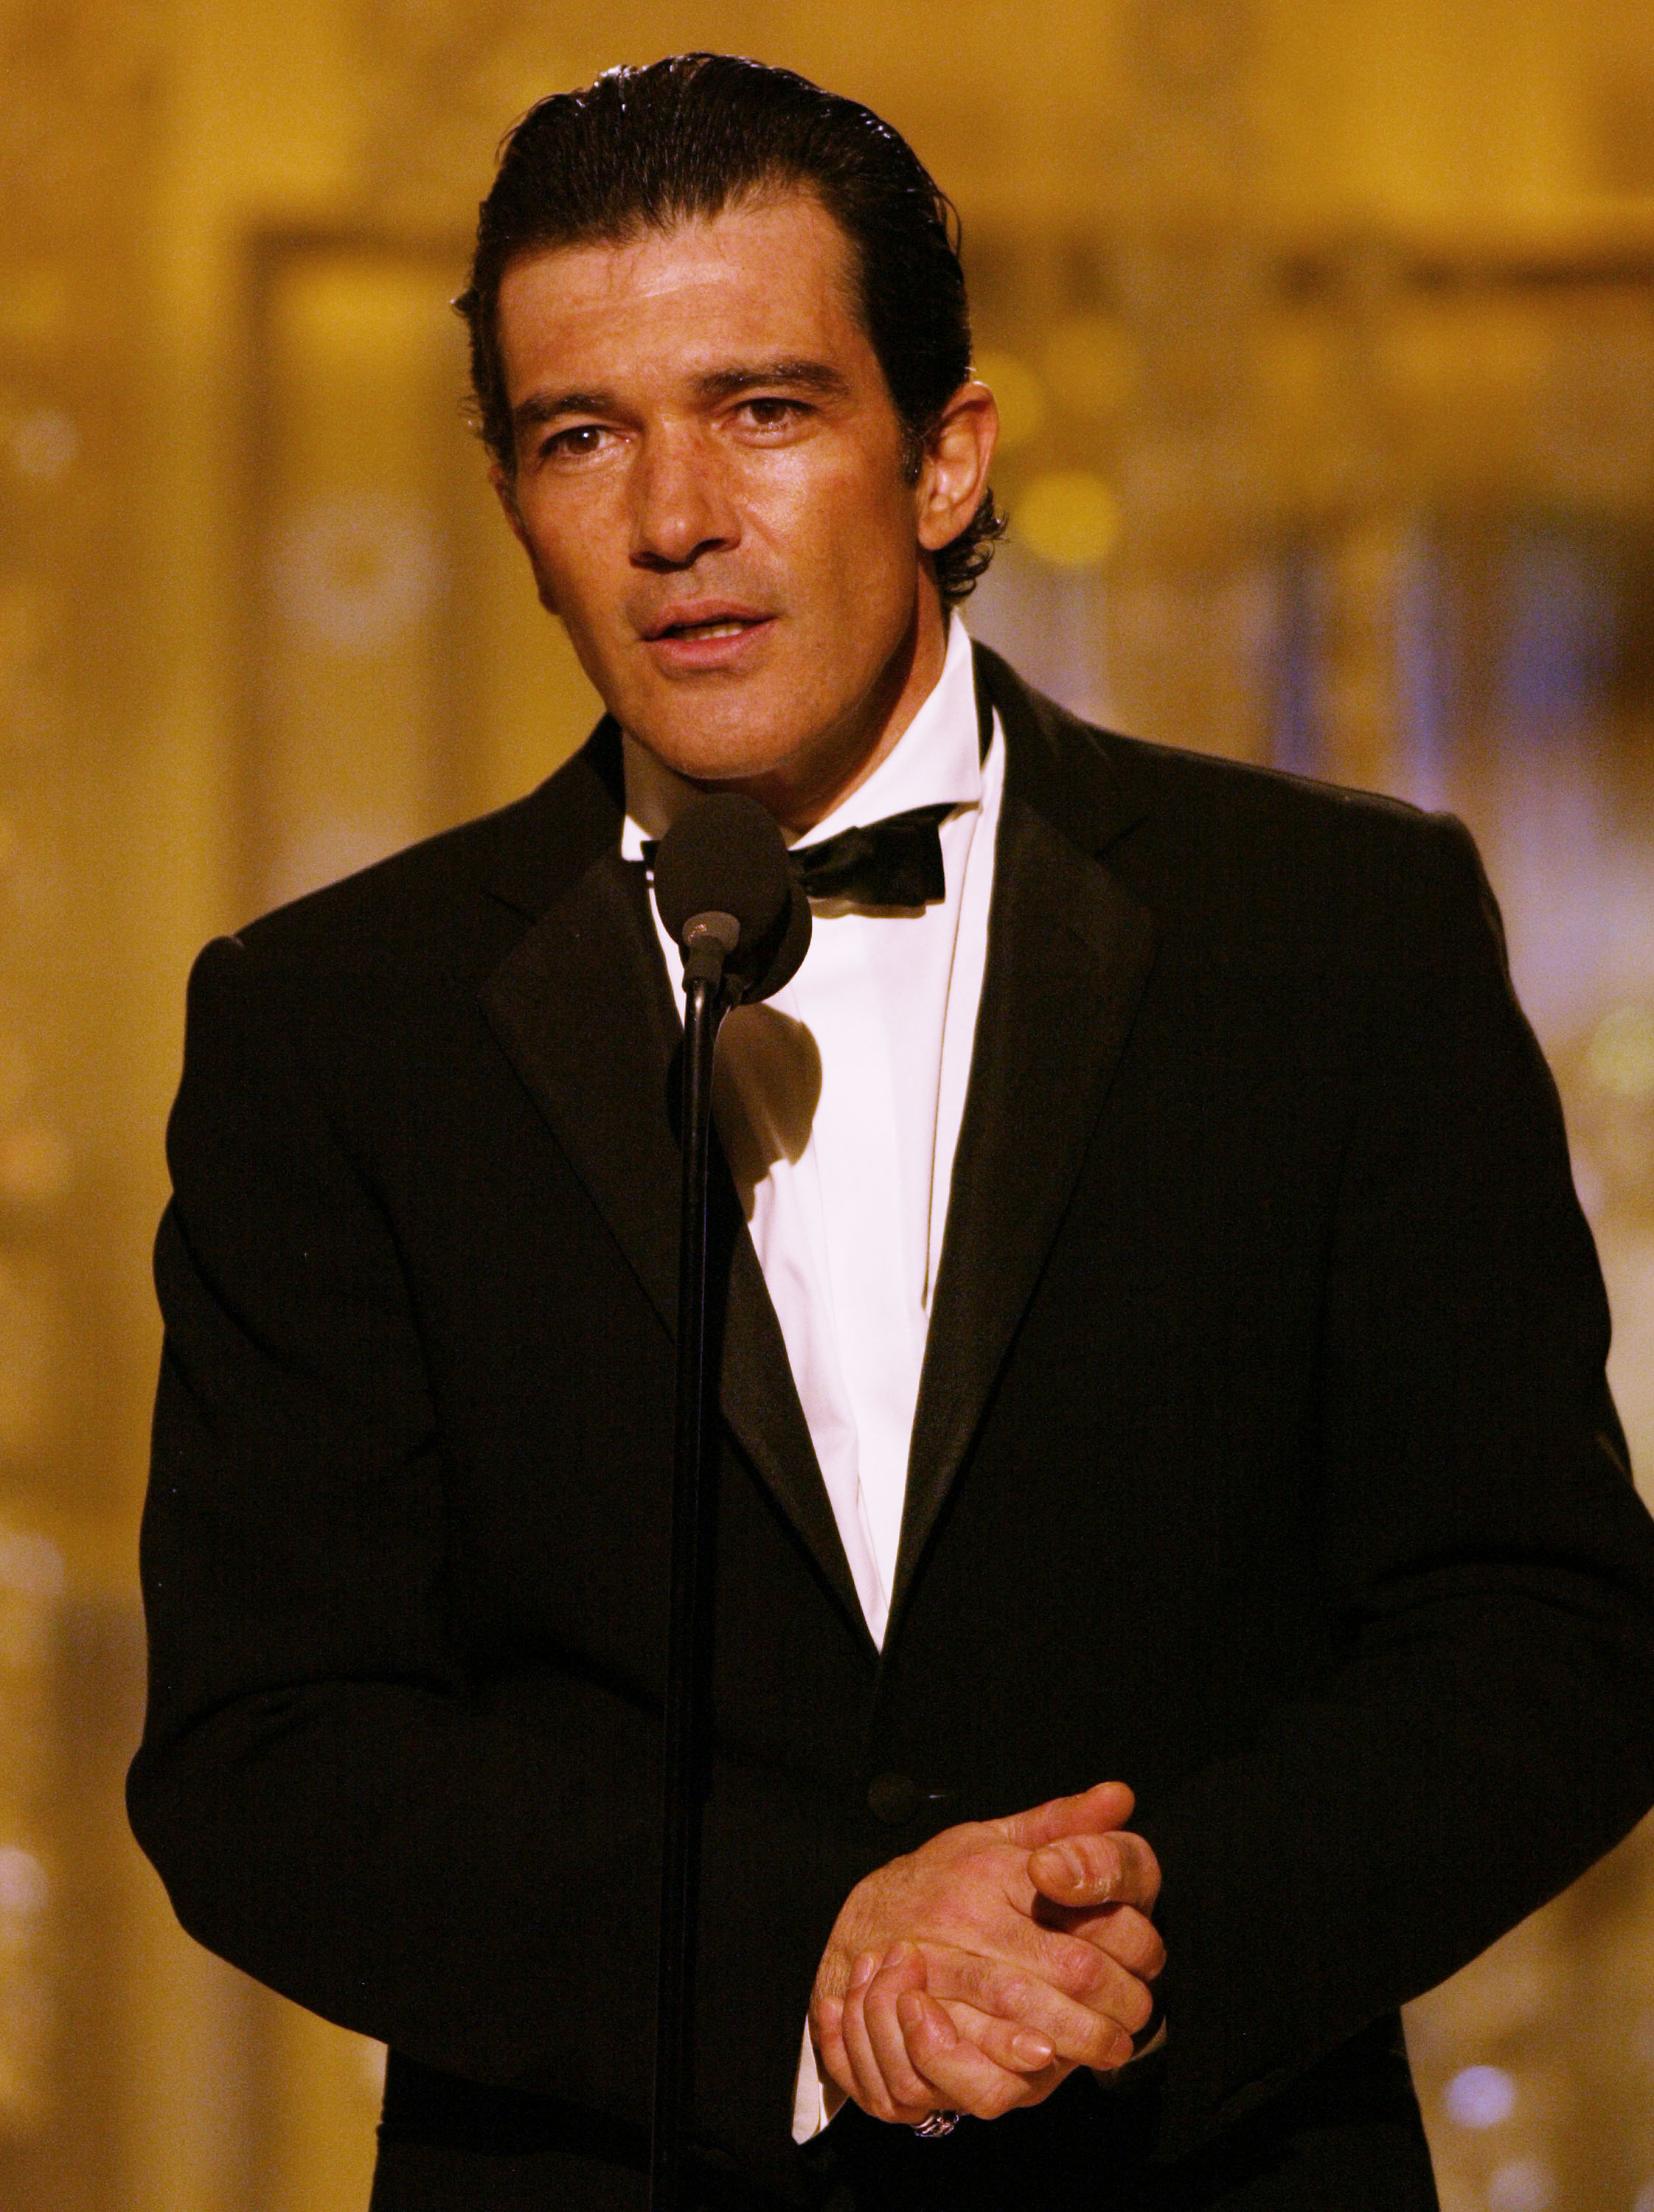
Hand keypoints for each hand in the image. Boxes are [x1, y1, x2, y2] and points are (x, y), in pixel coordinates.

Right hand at [810, 1781, 1162, 2124]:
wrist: (864, 1919)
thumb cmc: (947, 1877)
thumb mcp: (998, 1836)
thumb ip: (1062, 1822)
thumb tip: (1120, 1794)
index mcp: (995, 1867)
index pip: (1082, 1900)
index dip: (1128, 1937)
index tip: (1148, 1960)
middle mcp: (968, 1914)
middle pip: (1066, 1965)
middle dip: (1116, 2000)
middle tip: (1137, 2017)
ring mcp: (940, 1966)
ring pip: (1025, 2010)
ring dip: (1079, 2037)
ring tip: (1109, 2047)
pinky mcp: (919, 2015)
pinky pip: (972, 2051)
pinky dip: (1014, 2064)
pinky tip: (1046, 2066)